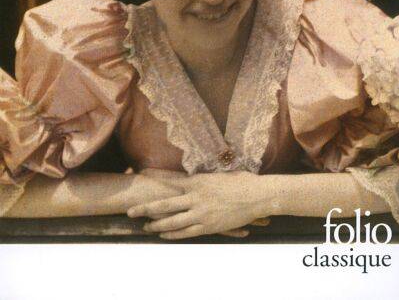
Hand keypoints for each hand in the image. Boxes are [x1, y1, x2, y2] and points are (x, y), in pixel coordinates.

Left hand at [128, 169, 275, 239]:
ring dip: (157, 224)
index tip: (141, 174)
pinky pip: (186, 232)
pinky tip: (164, 234)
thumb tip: (197, 174)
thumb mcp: (220, 174)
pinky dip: (173, 233)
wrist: (257, 196)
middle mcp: (196, 197)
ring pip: (173, 221)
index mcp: (198, 181)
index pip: (171, 179)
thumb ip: (205, 177)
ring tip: (144, 226)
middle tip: (130, 211)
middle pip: (165, 204)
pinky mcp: (209, 226)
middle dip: (146, 208)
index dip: (154, 177)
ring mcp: (201, 213)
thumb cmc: (242, 181)